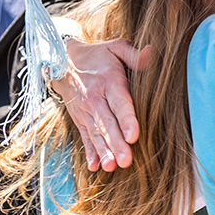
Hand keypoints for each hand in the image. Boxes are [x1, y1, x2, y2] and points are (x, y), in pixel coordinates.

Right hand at [50, 37, 151, 171]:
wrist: (61, 60)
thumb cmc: (97, 55)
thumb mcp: (115, 47)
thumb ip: (134, 55)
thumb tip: (152, 54)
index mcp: (109, 81)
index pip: (119, 102)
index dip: (126, 119)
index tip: (133, 136)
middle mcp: (95, 98)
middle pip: (107, 124)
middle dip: (116, 143)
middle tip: (126, 161)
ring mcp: (86, 111)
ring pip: (96, 134)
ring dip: (103, 151)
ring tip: (111, 167)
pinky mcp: (80, 119)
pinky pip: (85, 137)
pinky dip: (89, 152)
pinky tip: (94, 166)